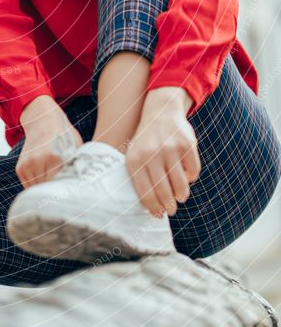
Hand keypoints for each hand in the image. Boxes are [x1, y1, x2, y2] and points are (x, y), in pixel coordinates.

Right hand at [17, 96, 82, 188]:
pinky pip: (30, 185)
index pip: (60, 186)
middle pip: (49, 190)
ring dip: (46, 190)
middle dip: (57, 193)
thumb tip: (85, 186)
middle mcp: (38, 160)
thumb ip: (79, 165)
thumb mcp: (76, 146)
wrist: (43, 120)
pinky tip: (46, 176)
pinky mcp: (20, 168)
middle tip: (66, 191)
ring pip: (38, 190)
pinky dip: (38, 185)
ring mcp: (27, 164)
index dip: (67, 192)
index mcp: (55, 156)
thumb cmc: (63, 134)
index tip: (73, 194)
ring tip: (55, 182)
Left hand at [125, 95, 200, 217]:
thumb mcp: (135, 155)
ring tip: (180, 196)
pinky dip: (191, 178)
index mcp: (135, 160)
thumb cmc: (147, 141)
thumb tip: (152, 209)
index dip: (154, 208)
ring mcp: (170, 149)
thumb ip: (140, 178)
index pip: (145, 193)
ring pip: (180, 184)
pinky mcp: (187, 144)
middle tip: (171, 210)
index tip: (159, 214)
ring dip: (181, 195)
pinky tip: (186, 176)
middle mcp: (151, 154)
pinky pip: (193, 171)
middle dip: (169, 206)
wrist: (161, 112)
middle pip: (163, 191)